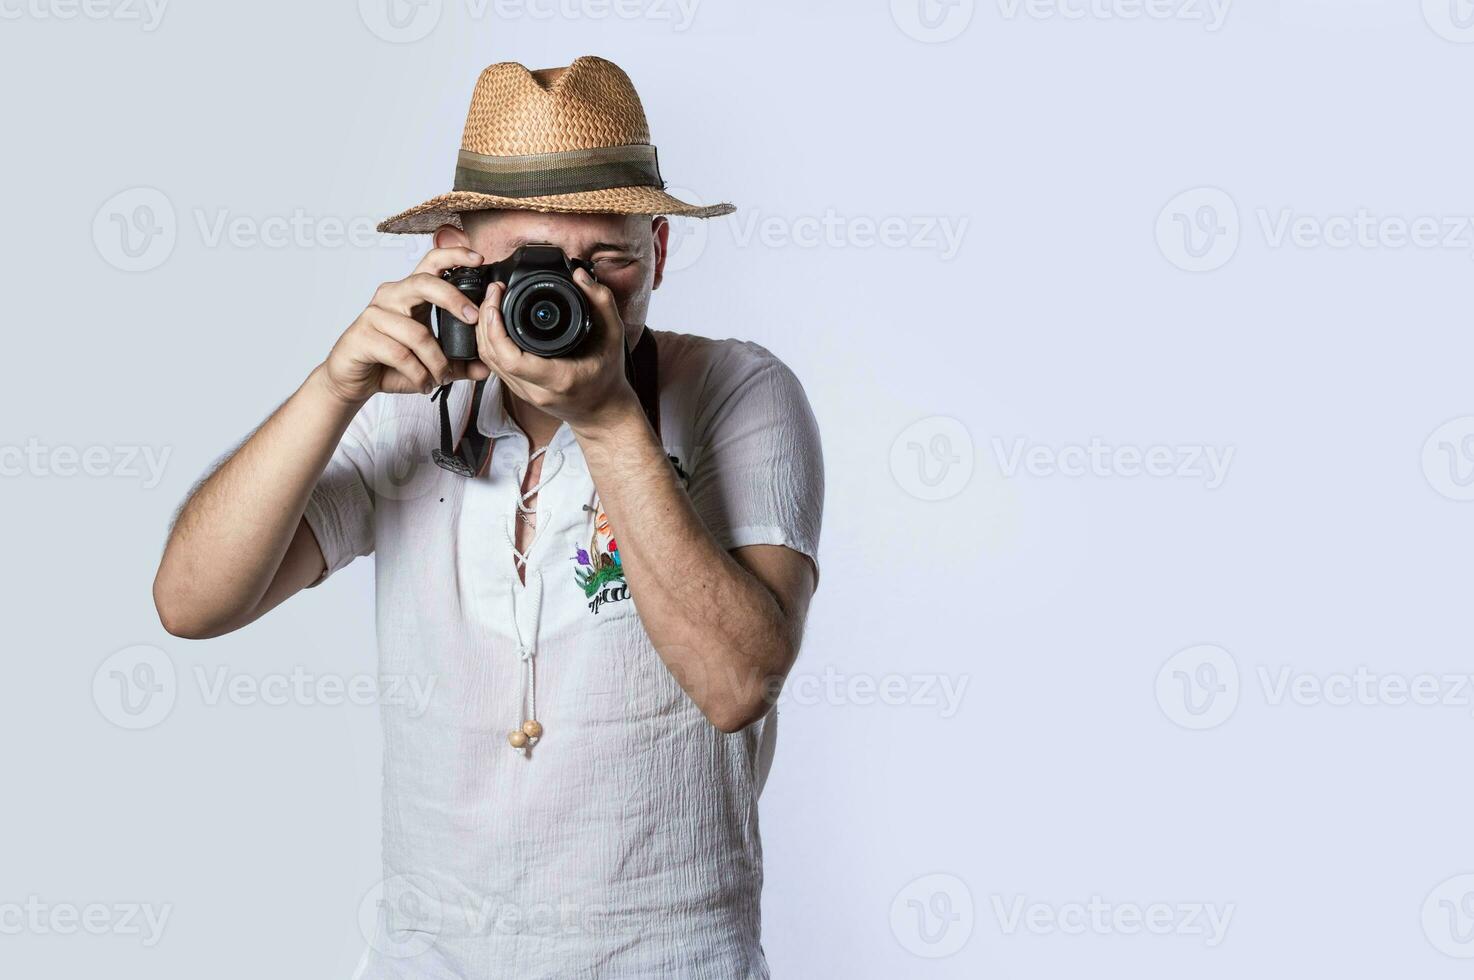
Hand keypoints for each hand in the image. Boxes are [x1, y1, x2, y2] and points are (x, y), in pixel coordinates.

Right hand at [320, 246, 493, 404]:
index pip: (431, 262)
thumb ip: (458, 363)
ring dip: (436, 362)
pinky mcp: (363, 336)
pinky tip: (423, 383)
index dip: (455, 256)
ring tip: (441, 378)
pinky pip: (400, 354)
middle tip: (473, 319)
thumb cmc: (389, 363)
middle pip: (424, 284)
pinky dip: (418, 374)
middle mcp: (391, 296)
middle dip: (453, 299)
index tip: (479, 258)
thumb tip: (485, 368)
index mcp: (409, 293)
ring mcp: (375, 314)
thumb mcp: (430, 362)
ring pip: (418, 333)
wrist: (352, 379)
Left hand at [474, 267, 639, 432]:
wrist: (603, 411)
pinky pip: (494, 365)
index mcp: (558, 378)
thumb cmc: (609, 375)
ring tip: (491, 301)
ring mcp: (524, 393)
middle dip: (484, 320)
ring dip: (483, 330)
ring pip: (488, 361)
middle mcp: (536, 390)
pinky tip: (493, 322)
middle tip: (493, 292)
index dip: (494, 328)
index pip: (511, 358)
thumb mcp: (614, 335)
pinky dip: (489, 341)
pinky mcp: (518, 390)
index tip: (496, 300)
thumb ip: (602, 302)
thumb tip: (580, 276)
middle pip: (492, 356)